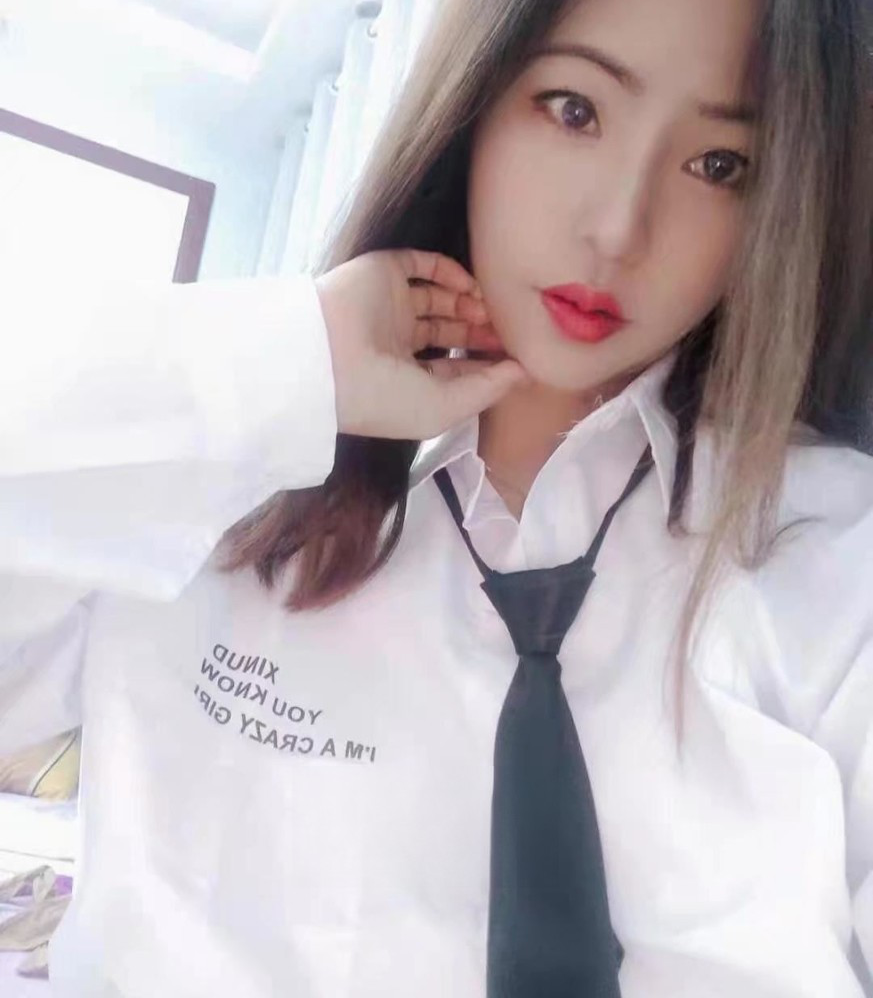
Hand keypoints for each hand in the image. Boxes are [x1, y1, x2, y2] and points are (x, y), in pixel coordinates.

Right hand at [314, 248, 530, 439]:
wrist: (330, 360)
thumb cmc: (386, 397)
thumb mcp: (444, 408)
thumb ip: (488, 389)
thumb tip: (524, 372)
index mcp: (409, 379)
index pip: (456, 366)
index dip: (488, 362)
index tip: (520, 358)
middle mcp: (400, 342)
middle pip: (452, 328)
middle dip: (483, 329)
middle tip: (511, 328)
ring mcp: (392, 306)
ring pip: (441, 297)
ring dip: (469, 301)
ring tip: (489, 309)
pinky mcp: (384, 273)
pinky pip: (423, 264)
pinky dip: (449, 271)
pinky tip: (468, 286)